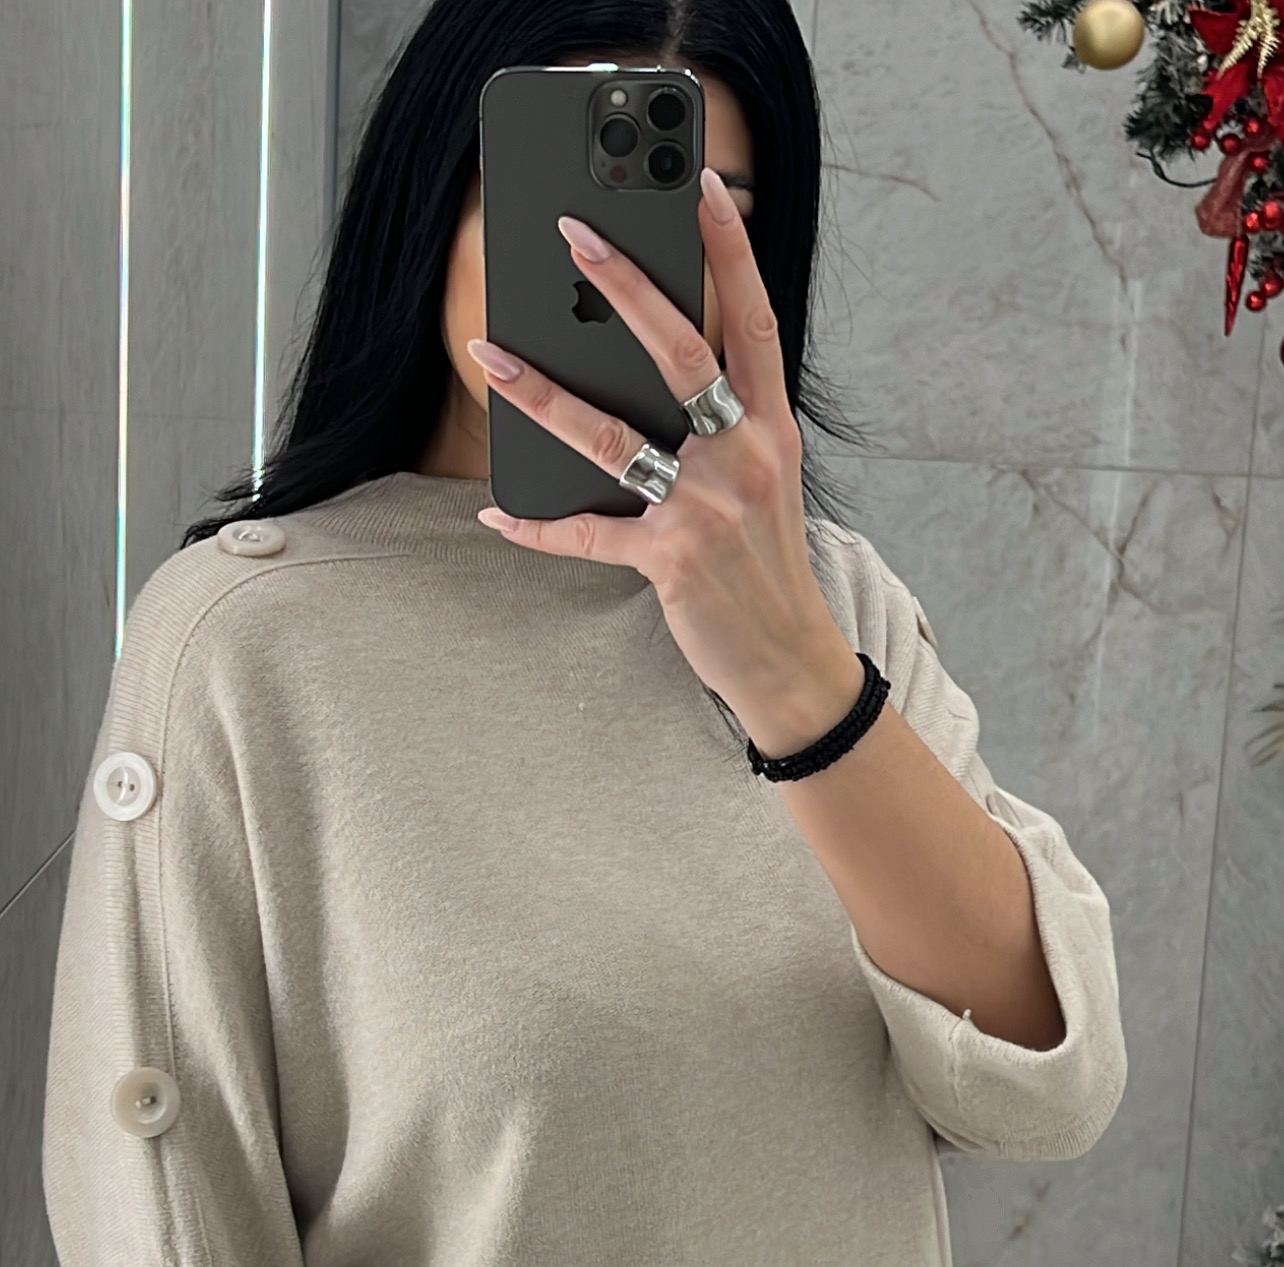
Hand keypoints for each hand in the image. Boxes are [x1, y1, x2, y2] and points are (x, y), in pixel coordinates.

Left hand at [468, 164, 840, 725]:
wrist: (789, 660)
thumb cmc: (767, 567)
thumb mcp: (764, 483)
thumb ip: (722, 428)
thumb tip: (645, 385)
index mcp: (771, 429)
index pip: (753, 321)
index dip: (731, 250)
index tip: (705, 185)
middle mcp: (743, 456)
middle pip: (679, 354)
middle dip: (623, 287)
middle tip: (574, 233)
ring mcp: (706, 508)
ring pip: (612, 436)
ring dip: (543, 394)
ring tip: (492, 355)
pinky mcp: (670, 559)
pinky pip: (589, 533)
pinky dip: (538, 527)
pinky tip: (499, 512)